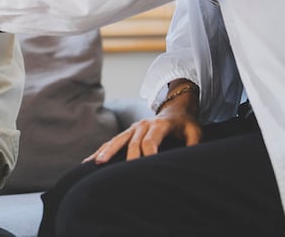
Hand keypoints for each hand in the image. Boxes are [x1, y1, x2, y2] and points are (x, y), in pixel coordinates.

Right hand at [84, 80, 200, 163]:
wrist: (175, 109)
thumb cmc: (186, 125)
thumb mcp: (195, 133)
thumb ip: (194, 145)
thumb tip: (191, 161)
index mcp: (159, 125)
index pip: (150, 140)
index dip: (148, 154)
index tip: (147, 168)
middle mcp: (143, 125)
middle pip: (132, 143)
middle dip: (127, 159)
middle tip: (121, 175)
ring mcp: (133, 128)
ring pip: (117, 141)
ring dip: (107, 152)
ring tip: (97, 164)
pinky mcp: (127, 133)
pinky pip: (112, 142)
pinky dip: (101, 151)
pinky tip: (89, 161)